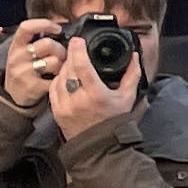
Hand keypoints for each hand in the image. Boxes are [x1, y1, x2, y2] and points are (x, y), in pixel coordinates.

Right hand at [1, 19, 65, 113]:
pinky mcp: (32, 87)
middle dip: (61, 49)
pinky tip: (56, 80)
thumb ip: (36, 40)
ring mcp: (23, 73)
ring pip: (54, 61)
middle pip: (48, 44)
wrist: (14, 95)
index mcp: (16, 46)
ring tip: (58, 69)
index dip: (45, 24)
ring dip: (62, 65)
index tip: (57, 28)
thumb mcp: (22, 52)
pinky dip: (60, 79)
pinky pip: (56, 78)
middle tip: (62, 56)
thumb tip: (58, 29)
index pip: (27, 27)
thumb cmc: (23, 69)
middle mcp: (17, 58)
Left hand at [48, 20, 145, 139]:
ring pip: (59, 78)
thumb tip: (134, 56)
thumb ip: (132, 74)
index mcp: (96, 95)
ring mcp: (65, 106)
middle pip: (68, 69)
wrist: (99, 146)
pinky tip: (65, 77)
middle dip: (71, 57)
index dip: (78, 50)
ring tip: (72, 63)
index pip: (82, 66)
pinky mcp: (57, 112)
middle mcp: (78, 100)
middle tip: (76, 50)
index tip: (78, 40)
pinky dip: (58, 80)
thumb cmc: (114, 121)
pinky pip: (53, 89)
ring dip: (64, 68)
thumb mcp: (128, 97)